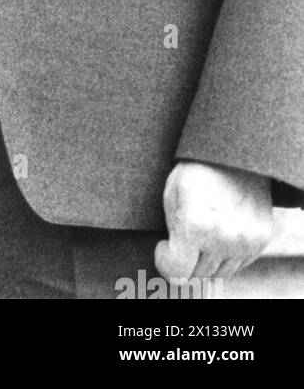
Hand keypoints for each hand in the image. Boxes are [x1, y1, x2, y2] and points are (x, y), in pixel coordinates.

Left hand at [154, 160, 273, 282]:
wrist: (234, 152)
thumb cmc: (195, 170)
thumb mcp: (172, 194)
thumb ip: (172, 232)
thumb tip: (174, 262)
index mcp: (195, 224)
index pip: (177, 272)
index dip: (165, 261)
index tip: (164, 246)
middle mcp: (224, 237)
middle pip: (198, 274)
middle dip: (185, 259)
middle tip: (182, 235)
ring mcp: (246, 240)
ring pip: (219, 272)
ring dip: (206, 258)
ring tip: (202, 230)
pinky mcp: (261, 239)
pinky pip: (239, 263)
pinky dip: (226, 254)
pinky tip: (219, 230)